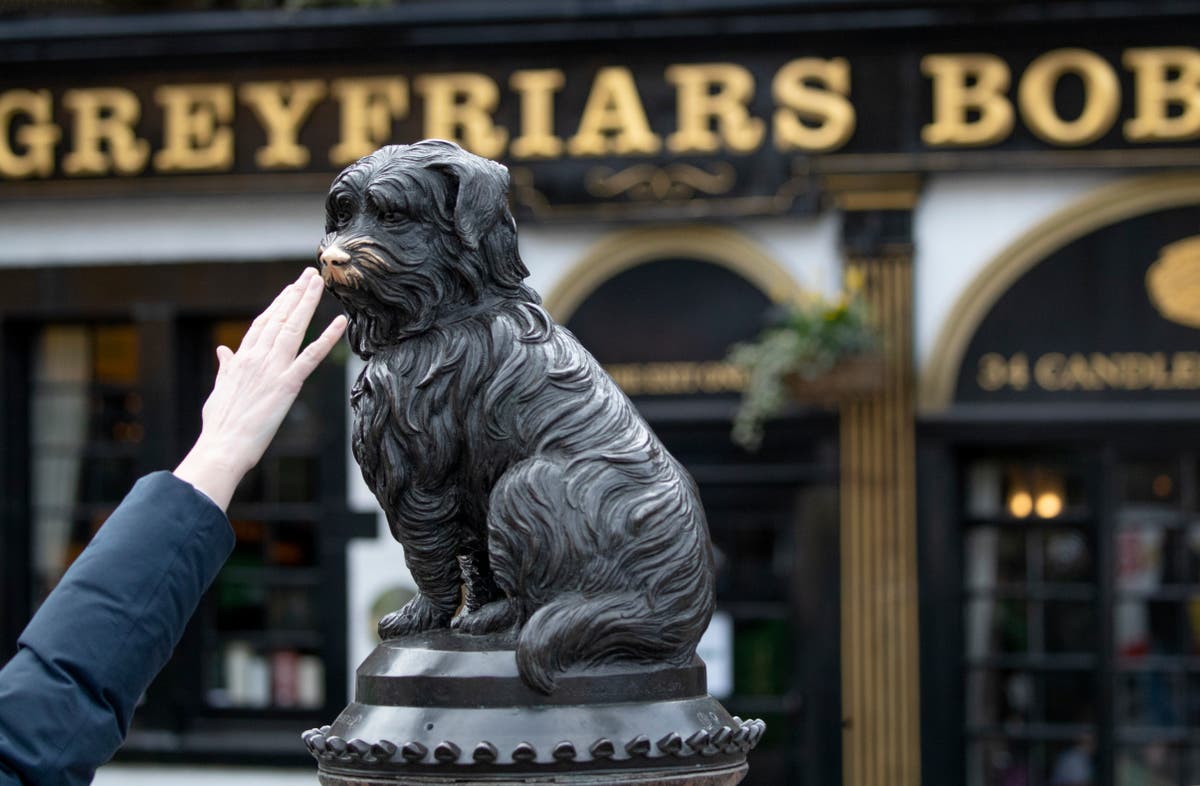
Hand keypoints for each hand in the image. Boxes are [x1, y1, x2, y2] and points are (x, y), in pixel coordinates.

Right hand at [174, 268, 347, 509]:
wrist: (222, 446)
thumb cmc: (220, 424)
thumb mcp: (220, 389)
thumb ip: (226, 367)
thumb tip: (222, 350)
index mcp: (241, 358)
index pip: (262, 323)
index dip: (278, 304)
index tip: (290, 289)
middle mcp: (256, 357)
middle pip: (279, 317)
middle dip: (295, 294)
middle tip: (309, 275)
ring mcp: (272, 368)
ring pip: (293, 327)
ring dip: (307, 303)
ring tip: (319, 283)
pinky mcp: (288, 384)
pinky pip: (312, 356)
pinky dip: (327, 337)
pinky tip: (340, 322)